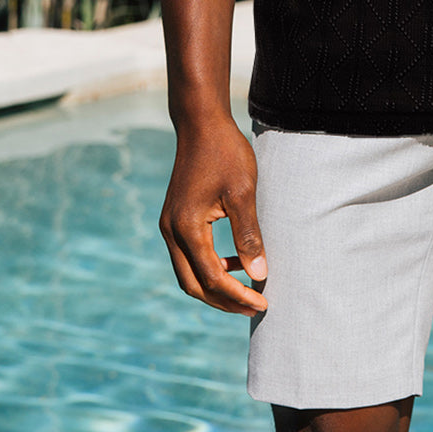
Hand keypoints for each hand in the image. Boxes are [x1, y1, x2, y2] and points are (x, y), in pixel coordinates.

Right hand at [160, 113, 268, 315]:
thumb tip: (259, 275)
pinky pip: (188, 256)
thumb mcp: (243, 193)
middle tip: (254, 307)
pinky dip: (209, 267)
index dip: (238, 296)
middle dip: (223, 301)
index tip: (263, 304)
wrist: (202, 124)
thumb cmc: (226, 153)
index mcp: (186, 228)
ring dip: (215, 286)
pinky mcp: (174, 218)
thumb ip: (249, 236)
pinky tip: (234, 261)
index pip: (212, 278)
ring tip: (247, 290)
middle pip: (193, 285)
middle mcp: (171, 231)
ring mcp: (169, 225)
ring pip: (188, 273)